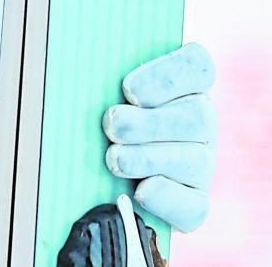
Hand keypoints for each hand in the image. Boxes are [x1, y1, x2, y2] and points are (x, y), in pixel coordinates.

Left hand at [102, 41, 214, 232]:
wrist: (90, 177)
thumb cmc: (92, 118)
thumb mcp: (93, 91)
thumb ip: (95, 77)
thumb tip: (71, 70)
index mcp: (183, 84)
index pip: (197, 66)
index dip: (168, 75)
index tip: (128, 88)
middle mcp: (199, 121)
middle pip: (196, 116)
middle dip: (149, 122)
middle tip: (112, 124)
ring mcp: (200, 162)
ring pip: (194, 159)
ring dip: (149, 158)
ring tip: (114, 158)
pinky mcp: (193, 201)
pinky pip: (193, 205)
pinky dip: (166, 198)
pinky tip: (141, 190)